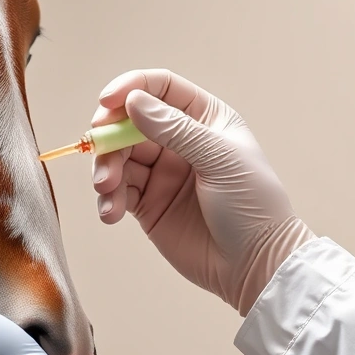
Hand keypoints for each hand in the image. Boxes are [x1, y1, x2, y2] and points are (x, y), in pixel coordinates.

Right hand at [91, 69, 311, 313]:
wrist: (256, 266)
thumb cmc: (252, 206)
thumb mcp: (219, 159)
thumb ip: (175, 129)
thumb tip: (133, 102)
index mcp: (204, 120)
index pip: (161, 89)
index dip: (131, 88)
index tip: (106, 103)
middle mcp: (180, 142)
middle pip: (130, 123)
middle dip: (110, 136)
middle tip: (98, 152)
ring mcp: (163, 174)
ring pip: (118, 157)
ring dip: (105, 170)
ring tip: (108, 190)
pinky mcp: (149, 205)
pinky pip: (118, 192)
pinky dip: (108, 199)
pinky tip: (112, 212)